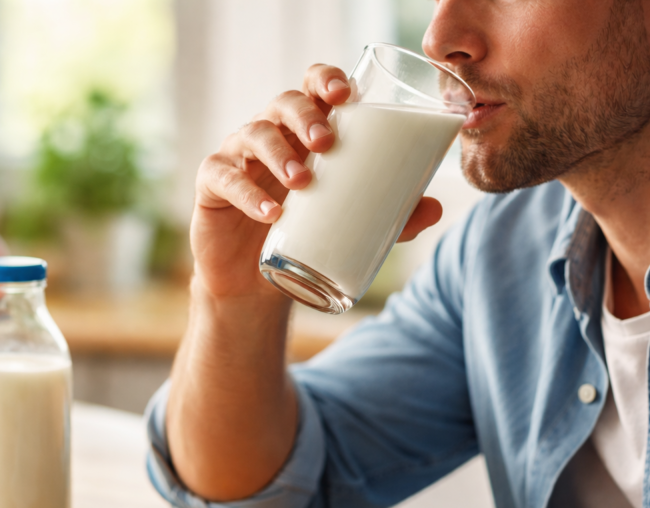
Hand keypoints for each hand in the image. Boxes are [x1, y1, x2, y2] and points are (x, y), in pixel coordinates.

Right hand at [191, 64, 444, 301]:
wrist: (257, 284)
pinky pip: (224, 178)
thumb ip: (393, 216)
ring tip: (303, 180)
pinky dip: (248, 193)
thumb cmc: (307, 236)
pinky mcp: (212, 187)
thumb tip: (437, 209)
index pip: (312, 87)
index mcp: (304, 132)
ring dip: (279, 153)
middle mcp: (270, 135)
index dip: (326, 80)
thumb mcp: (352, 225)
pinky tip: (272, 212)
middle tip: (326, 142)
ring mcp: (238, 158)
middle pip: (283, 104)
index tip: (345, 96)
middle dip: (306, 116)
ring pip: (253, 135)